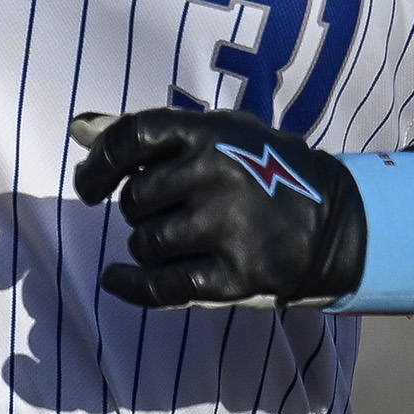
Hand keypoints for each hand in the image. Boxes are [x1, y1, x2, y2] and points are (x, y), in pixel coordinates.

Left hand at [71, 104, 366, 308]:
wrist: (336, 224)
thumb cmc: (262, 172)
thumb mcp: (219, 135)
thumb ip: (150, 134)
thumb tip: (78, 128)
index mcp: (211, 133)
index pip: (131, 136)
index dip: (99, 163)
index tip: (90, 187)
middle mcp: (218, 174)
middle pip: (134, 200)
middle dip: (139, 211)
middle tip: (166, 213)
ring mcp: (228, 226)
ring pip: (144, 243)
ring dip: (147, 246)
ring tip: (180, 240)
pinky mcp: (237, 275)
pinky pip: (160, 285)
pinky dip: (130, 285)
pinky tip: (117, 279)